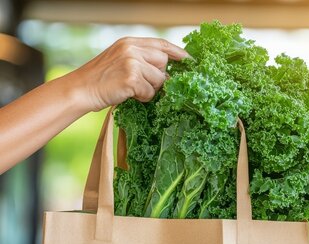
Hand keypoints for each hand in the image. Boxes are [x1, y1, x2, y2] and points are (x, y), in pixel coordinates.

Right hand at [64, 37, 189, 111]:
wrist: (80, 89)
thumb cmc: (101, 80)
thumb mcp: (121, 61)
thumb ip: (142, 60)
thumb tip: (168, 73)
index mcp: (129, 42)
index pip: (161, 44)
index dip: (177, 52)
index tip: (190, 60)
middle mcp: (132, 49)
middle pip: (164, 62)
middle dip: (159, 76)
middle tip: (142, 83)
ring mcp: (132, 62)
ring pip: (159, 79)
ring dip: (150, 89)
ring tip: (132, 89)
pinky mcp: (132, 78)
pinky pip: (150, 92)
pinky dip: (143, 97)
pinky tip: (129, 95)